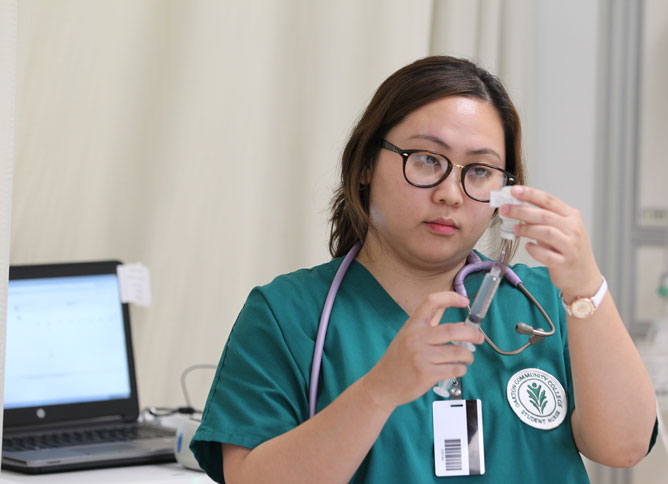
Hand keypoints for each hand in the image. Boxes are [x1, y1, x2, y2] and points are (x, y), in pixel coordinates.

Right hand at [360, 291, 482, 411]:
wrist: (383, 383)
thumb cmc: (399, 360)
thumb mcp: (407, 337)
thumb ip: (429, 330)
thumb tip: (461, 328)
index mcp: (412, 326)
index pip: (431, 302)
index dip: (450, 298)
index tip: (464, 301)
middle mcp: (416, 338)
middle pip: (453, 330)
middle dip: (472, 334)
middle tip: (478, 338)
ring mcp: (421, 357)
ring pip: (458, 352)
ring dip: (468, 356)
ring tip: (466, 358)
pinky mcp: (426, 374)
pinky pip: (455, 369)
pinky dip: (461, 369)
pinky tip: (457, 369)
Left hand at [501, 185, 602, 299]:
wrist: (584, 277)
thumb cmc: (568, 250)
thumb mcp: (560, 229)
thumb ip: (542, 218)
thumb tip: (517, 206)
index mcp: (571, 216)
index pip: (549, 200)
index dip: (530, 194)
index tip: (514, 190)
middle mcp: (573, 229)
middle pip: (544, 215)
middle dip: (522, 210)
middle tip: (505, 209)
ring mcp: (570, 246)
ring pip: (546, 232)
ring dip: (526, 229)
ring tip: (514, 228)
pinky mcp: (564, 263)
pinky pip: (546, 255)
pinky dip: (534, 250)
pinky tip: (528, 247)